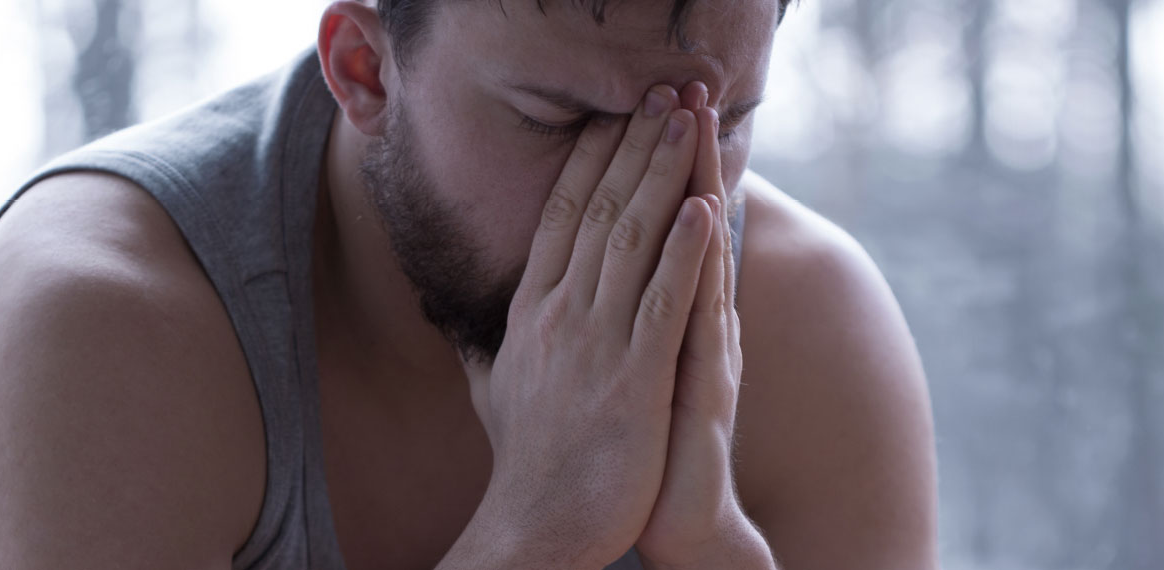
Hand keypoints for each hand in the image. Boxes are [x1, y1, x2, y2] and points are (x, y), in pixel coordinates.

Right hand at [448, 85, 713, 568]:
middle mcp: (559, 315)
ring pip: (633, 241)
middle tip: (658, 96)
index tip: (612, 116)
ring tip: (687, 125)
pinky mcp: (633, 379)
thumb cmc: (527, 460)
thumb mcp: (492, 389)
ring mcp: (595, 344)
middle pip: (599, 211)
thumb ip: (483, 345)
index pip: (560, 217)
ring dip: (662, 177)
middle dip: (632, 148)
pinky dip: (685, 252)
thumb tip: (458, 320)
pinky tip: (705, 209)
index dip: (590, 161)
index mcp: (531, 311)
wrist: (537, 527)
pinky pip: (662, 302)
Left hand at [635, 82, 762, 566]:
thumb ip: (595, 336)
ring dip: (695, 181)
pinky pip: (700, 312)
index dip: (640, 169)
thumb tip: (553, 302)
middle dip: (673, 153)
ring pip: (696, 249)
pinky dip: (699, 260)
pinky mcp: (706, 383)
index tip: (630, 112)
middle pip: (679, 223)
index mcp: (656, 318)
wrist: (678, 524)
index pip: (648, 229)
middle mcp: (687, 323)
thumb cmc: (636, 458)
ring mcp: (701, 349)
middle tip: (677, 87)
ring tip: (694, 121)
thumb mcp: (607, 383)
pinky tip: (702, 215)